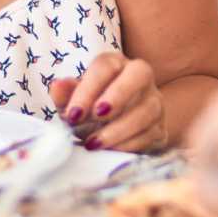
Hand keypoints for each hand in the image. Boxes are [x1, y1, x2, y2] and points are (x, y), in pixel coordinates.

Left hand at [50, 53, 164, 152]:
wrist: (114, 131)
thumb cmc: (90, 109)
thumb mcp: (73, 102)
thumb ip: (65, 94)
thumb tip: (57, 87)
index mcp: (116, 64)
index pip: (106, 66)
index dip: (89, 88)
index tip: (73, 114)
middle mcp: (140, 77)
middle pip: (140, 73)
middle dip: (119, 94)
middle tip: (97, 116)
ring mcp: (154, 102)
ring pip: (148, 109)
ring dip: (119, 128)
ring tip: (94, 144)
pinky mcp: (160, 128)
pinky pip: (151, 134)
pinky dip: (128, 144)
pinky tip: (110, 152)